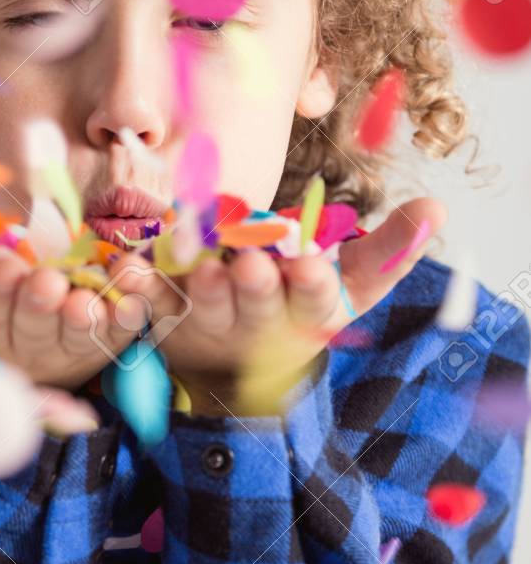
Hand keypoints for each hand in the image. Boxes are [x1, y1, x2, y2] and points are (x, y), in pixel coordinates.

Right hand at [0, 242, 155, 389]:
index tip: (6, 266)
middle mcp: (23, 348)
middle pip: (32, 326)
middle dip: (39, 303)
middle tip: (48, 282)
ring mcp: (65, 351)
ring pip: (74, 336)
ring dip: (83, 317)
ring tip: (87, 301)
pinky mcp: (100, 349)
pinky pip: (117, 337)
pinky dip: (126, 320)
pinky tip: (134, 300)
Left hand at [125, 198, 447, 416]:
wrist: (237, 354)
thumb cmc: (300, 300)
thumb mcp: (351, 282)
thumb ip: (389, 248)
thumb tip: (435, 208)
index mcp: (306, 313)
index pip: (316, 301)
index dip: (313, 286)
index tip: (311, 266)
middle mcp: (257, 322)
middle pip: (257, 306)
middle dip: (256, 287)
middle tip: (252, 262)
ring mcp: (209, 322)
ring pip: (203, 308)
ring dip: (200, 289)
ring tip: (199, 267)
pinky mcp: (166, 316)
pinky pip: (149, 305)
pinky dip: (138, 290)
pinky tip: (128, 270)